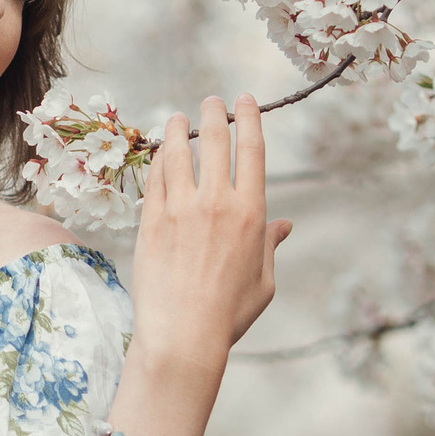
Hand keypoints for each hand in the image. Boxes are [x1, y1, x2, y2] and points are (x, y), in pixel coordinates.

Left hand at [132, 93, 292, 364]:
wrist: (182, 334)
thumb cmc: (228, 314)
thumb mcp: (263, 282)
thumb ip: (269, 246)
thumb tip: (284, 225)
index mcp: (250, 214)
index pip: (251, 151)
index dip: (250, 119)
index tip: (245, 101)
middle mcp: (214, 203)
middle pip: (214, 143)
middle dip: (215, 115)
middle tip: (212, 102)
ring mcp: (179, 209)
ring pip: (178, 154)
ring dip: (178, 130)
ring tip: (177, 118)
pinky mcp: (150, 221)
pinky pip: (155, 179)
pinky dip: (159, 160)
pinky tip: (160, 154)